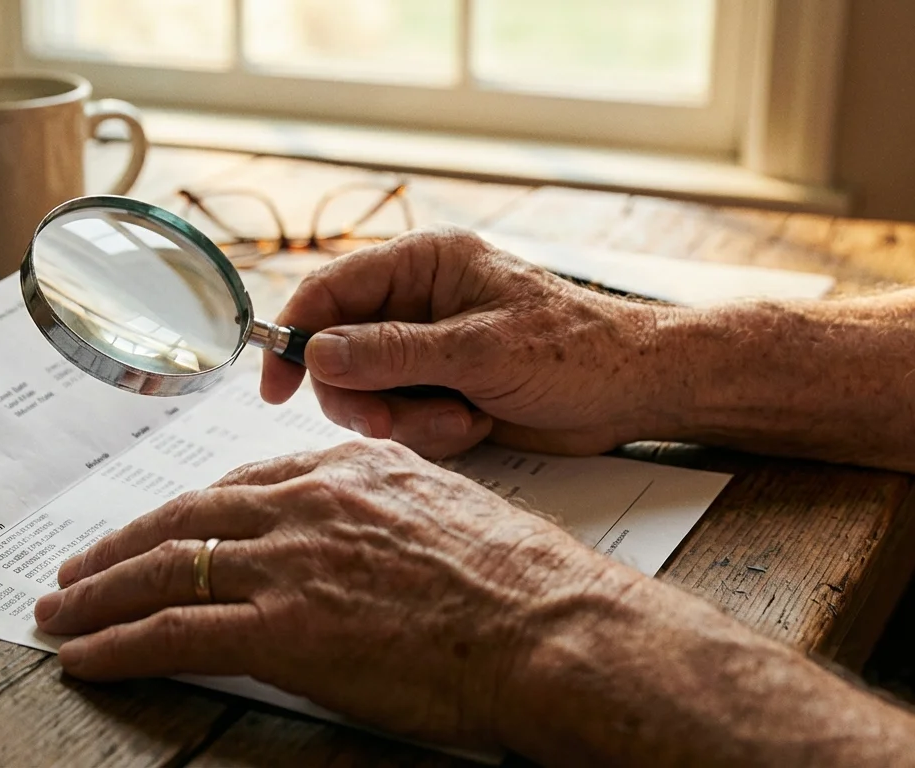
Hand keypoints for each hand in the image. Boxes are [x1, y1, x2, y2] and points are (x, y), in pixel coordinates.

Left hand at [33, 439, 631, 752]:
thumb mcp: (445, 508)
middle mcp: (306, 503)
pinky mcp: (282, 629)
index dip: (183, 514)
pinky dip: (117, 645)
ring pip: (163, 570)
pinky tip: (85, 657)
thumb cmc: (520, 581)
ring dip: (98, 595)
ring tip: (59, 614)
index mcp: (346, 469)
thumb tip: (352, 536)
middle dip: (118, 548)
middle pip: (184, 518)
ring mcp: (289, 563)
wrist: (551, 626)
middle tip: (75, 570)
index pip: (238, 484)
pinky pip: (173, 633)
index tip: (155, 532)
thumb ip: (380, 507)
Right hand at [261, 226, 670, 457]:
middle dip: (362, 397)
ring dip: (406, 421)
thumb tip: (317, 354)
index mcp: (423, 264)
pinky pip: (401, 420)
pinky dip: (431, 434)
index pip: (329, 290)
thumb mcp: (480, 351)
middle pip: (338, 354)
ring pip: (367, 395)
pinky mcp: (442, 390)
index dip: (295, 335)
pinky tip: (475, 426)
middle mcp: (417, 304)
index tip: (277, 386)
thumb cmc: (577, 352)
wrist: (637, 391)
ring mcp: (427, 350)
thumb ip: (393, 354)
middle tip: (386, 424)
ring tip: (460, 422)